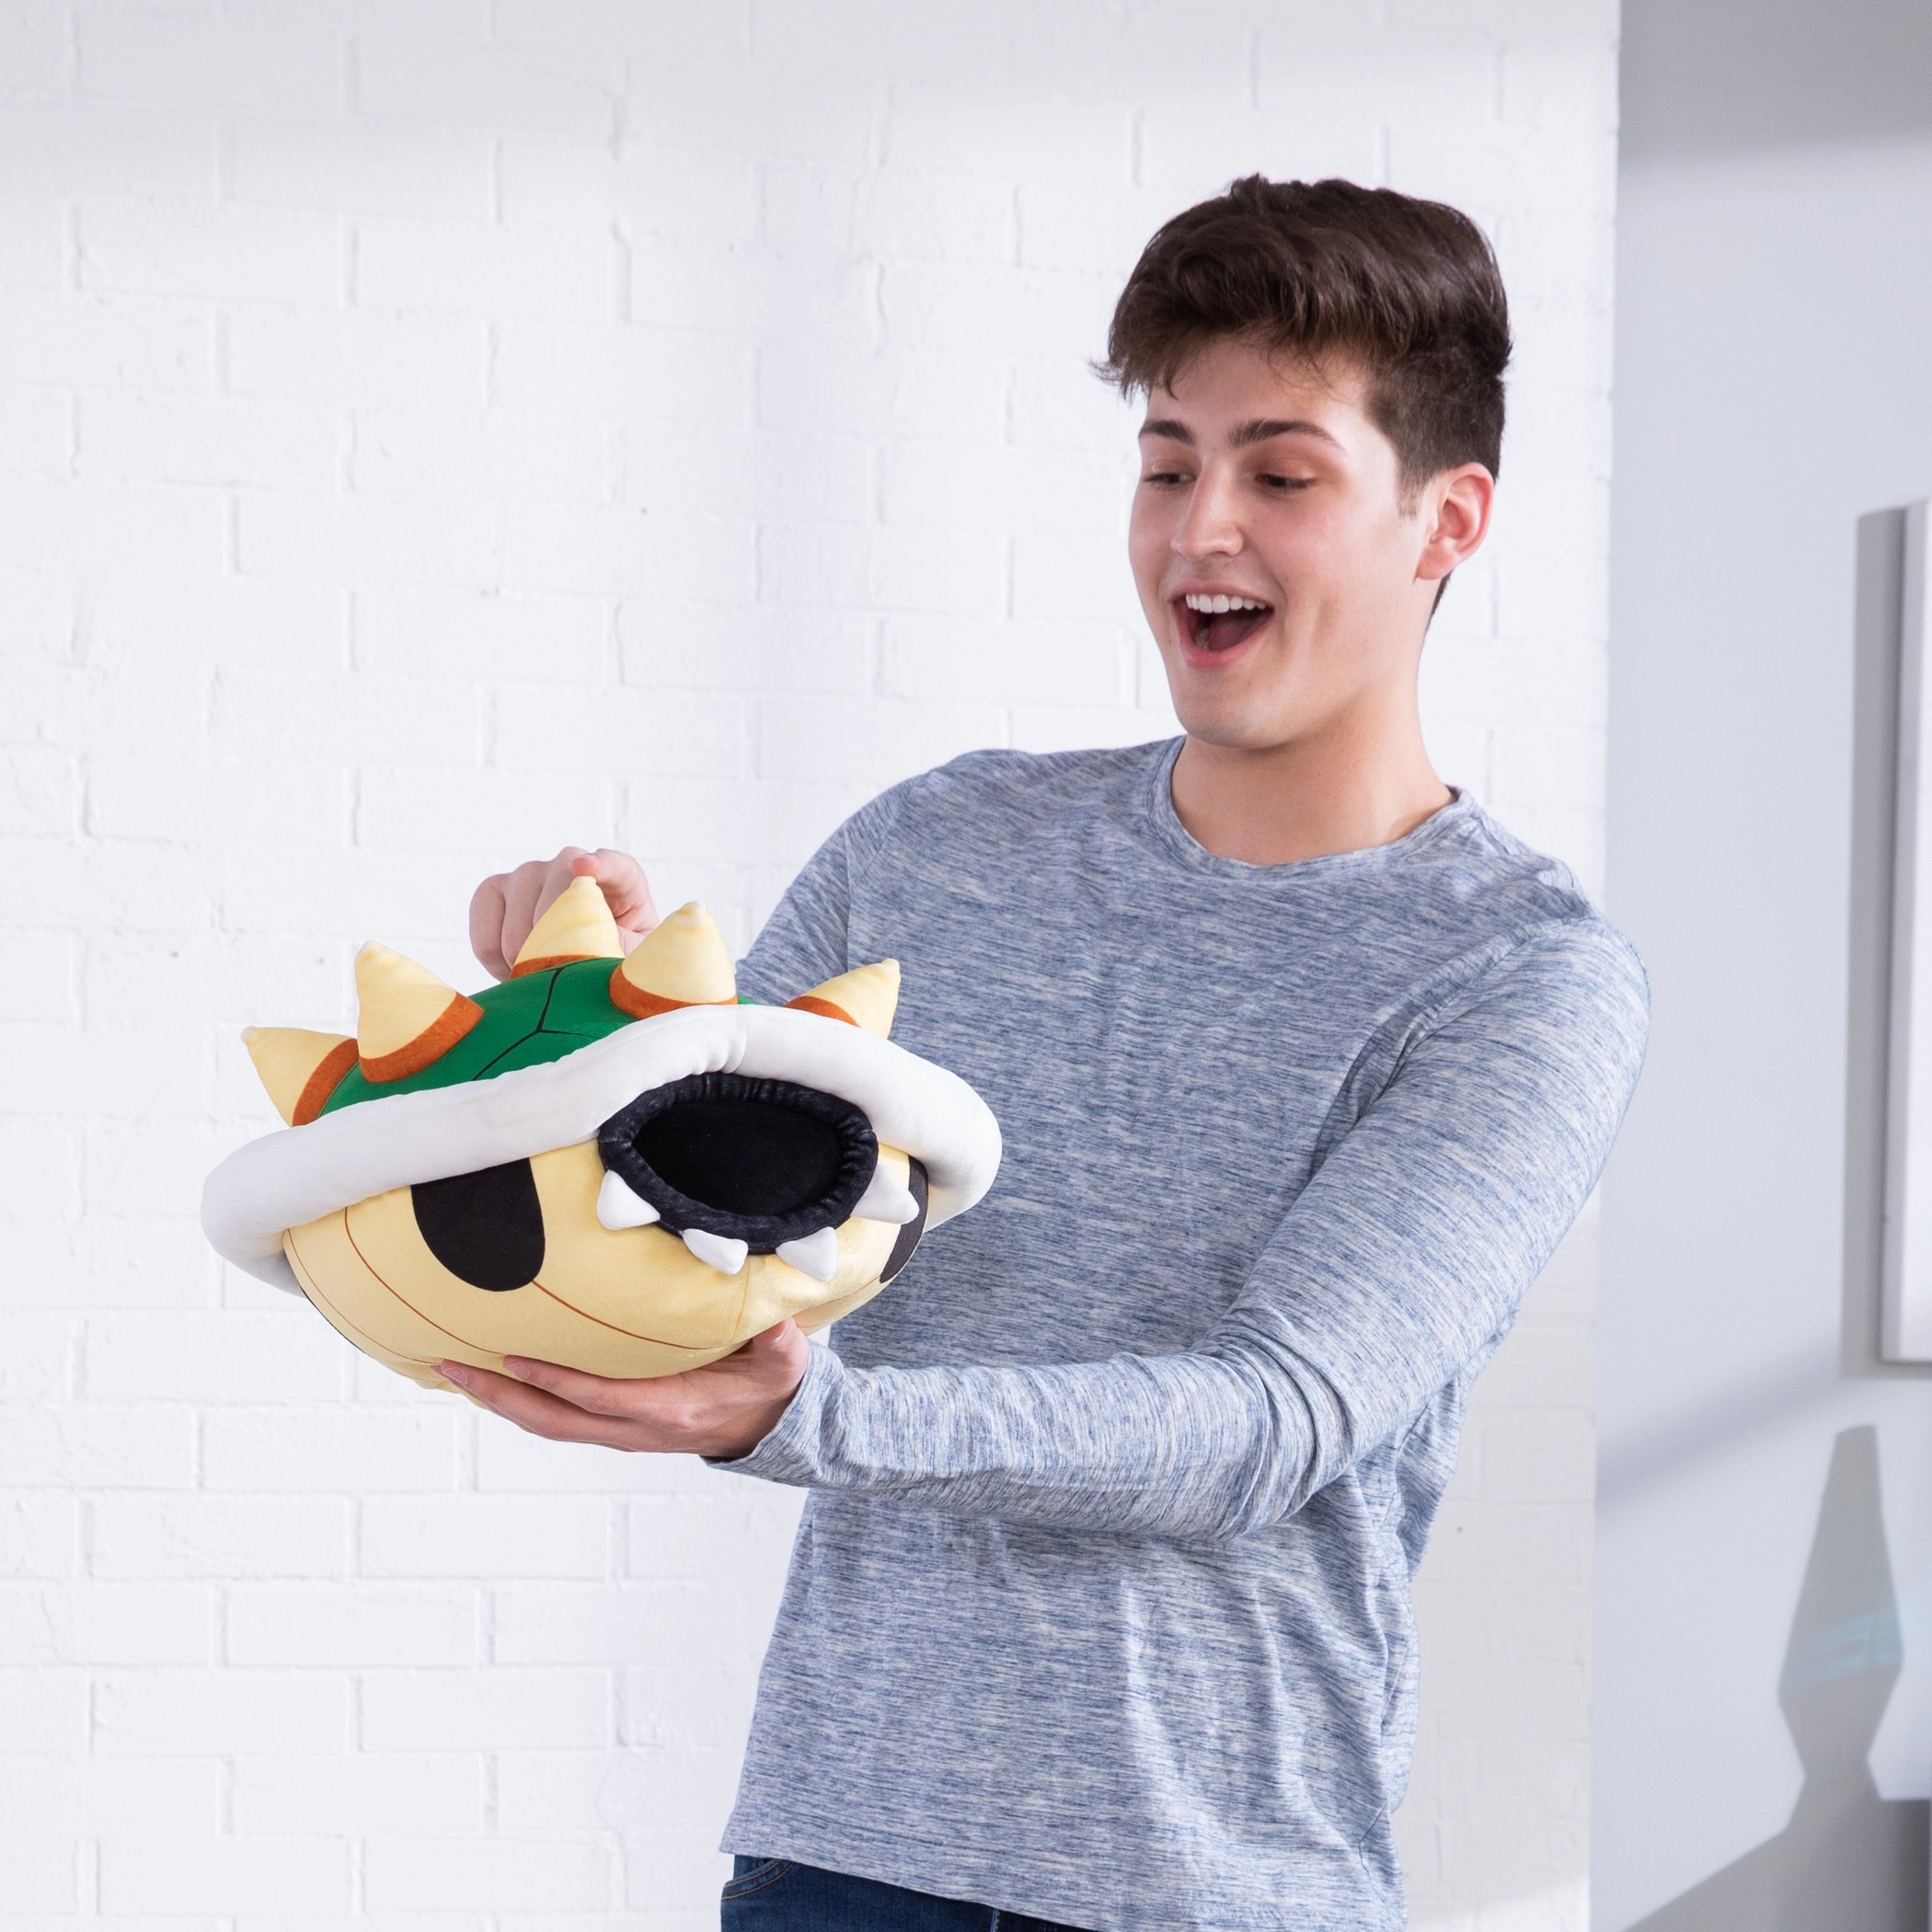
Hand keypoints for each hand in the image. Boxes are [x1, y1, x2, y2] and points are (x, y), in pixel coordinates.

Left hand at [439, 1320, 809, 1458]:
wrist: (768, 1427)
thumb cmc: (768, 1385)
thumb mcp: (783, 1362)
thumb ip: (778, 1340)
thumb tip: (774, 1319)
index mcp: (670, 1409)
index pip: (599, 1397)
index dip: (554, 1380)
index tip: (513, 1358)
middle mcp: (636, 1428)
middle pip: (553, 1419)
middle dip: (500, 1395)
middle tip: (451, 1366)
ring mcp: (621, 1432)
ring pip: (547, 1424)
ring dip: (499, 1401)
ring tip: (454, 1370)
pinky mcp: (614, 1428)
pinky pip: (557, 1419)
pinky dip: (520, 1402)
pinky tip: (493, 1379)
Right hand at [469, 846, 657, 981]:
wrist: (576, 966)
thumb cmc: (613, 957)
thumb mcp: (629, 958)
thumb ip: (618, 949)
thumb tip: (588, 949)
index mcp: (620, 881)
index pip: (615, 867)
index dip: (601, 866)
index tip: (585, 868)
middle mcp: (570, 865)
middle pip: (553, 898)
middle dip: (550, 944)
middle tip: (556, 974)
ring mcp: (528, 874)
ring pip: (515, 917)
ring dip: (521, 957)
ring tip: (536, 974)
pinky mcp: (494, 890)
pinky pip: (484, 925)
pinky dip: (492, 956)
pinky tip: (510, 968)